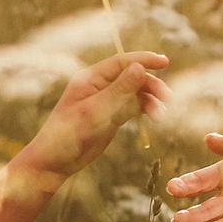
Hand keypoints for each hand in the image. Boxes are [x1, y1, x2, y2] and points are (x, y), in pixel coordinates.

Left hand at [16, 53, 171, 186]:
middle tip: (167, 99)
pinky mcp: (111, 115)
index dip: (144, 60)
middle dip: (151, 85)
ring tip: (160, 116)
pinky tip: (154, 118)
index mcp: (91, 78)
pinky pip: (133, 106)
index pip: (122, 61)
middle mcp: (100, 86)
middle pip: (133, 77)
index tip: (165, 62)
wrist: (55, 161)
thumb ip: (119, 90)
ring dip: (150, 100)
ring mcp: (106, 100)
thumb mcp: (95, 111)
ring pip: (136, 92)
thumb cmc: (69, 135)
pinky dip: (145, 110)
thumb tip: (139, 67)